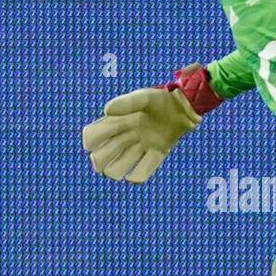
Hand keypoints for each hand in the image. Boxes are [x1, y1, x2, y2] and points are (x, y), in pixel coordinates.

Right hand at [82, 65, 215, 182]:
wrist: (186, 104)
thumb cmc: (162, 98)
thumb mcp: (144, 97)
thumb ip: (126, 103)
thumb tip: (106, 111)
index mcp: (118, 120)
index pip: (93, 135)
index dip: (90, 141)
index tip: (92, 142)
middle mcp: (127, 135)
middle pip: (102, 156)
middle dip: (99, 161)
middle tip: (102, 162)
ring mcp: (141, 146)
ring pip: (118, 168)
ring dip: (115, 171)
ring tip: (118, 172)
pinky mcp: (158, 153)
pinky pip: (143, 172)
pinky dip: (137, 177)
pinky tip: (134, 176)